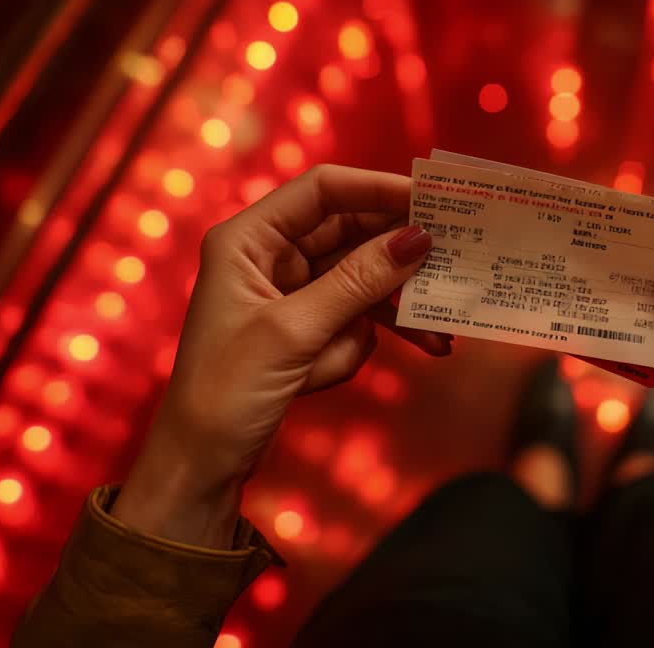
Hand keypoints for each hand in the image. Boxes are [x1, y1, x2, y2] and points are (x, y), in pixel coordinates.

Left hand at [112, 165, 447, 547]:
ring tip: (436, 337)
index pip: (322, 192)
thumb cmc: (227, 391)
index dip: (377, 189)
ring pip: (360, 282)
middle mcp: (268, 257)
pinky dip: (366, 342)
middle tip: (453, 262)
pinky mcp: (304, 330)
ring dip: (390, 313)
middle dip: (396, 259)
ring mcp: (289, 295)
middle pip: (350, 235)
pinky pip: (353, 319)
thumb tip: (418, 238)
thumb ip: (358, 282)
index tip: (431, 200)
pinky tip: (387, 362)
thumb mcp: (295, 332)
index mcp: (248, 240)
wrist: (201, 465)